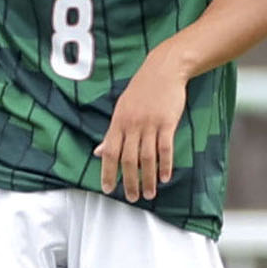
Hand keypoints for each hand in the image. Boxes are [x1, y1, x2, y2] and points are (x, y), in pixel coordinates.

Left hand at [96, 52, 188, 203]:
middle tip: (132, 197)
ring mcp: (150, 124)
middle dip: (129, 181)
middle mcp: (132, 125)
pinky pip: (165, 148)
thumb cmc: (141, 90)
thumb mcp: (121, 109)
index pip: (110, 152)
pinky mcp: (167, 122)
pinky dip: (165, 165)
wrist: (163, 70)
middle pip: (128, 159)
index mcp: (118, 122)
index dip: (108, 172)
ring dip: (148, 178)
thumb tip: (99, 152)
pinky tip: (165, 177)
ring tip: (149, 194)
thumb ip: (112, 133)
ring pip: (147, 157)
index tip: (108, 189)